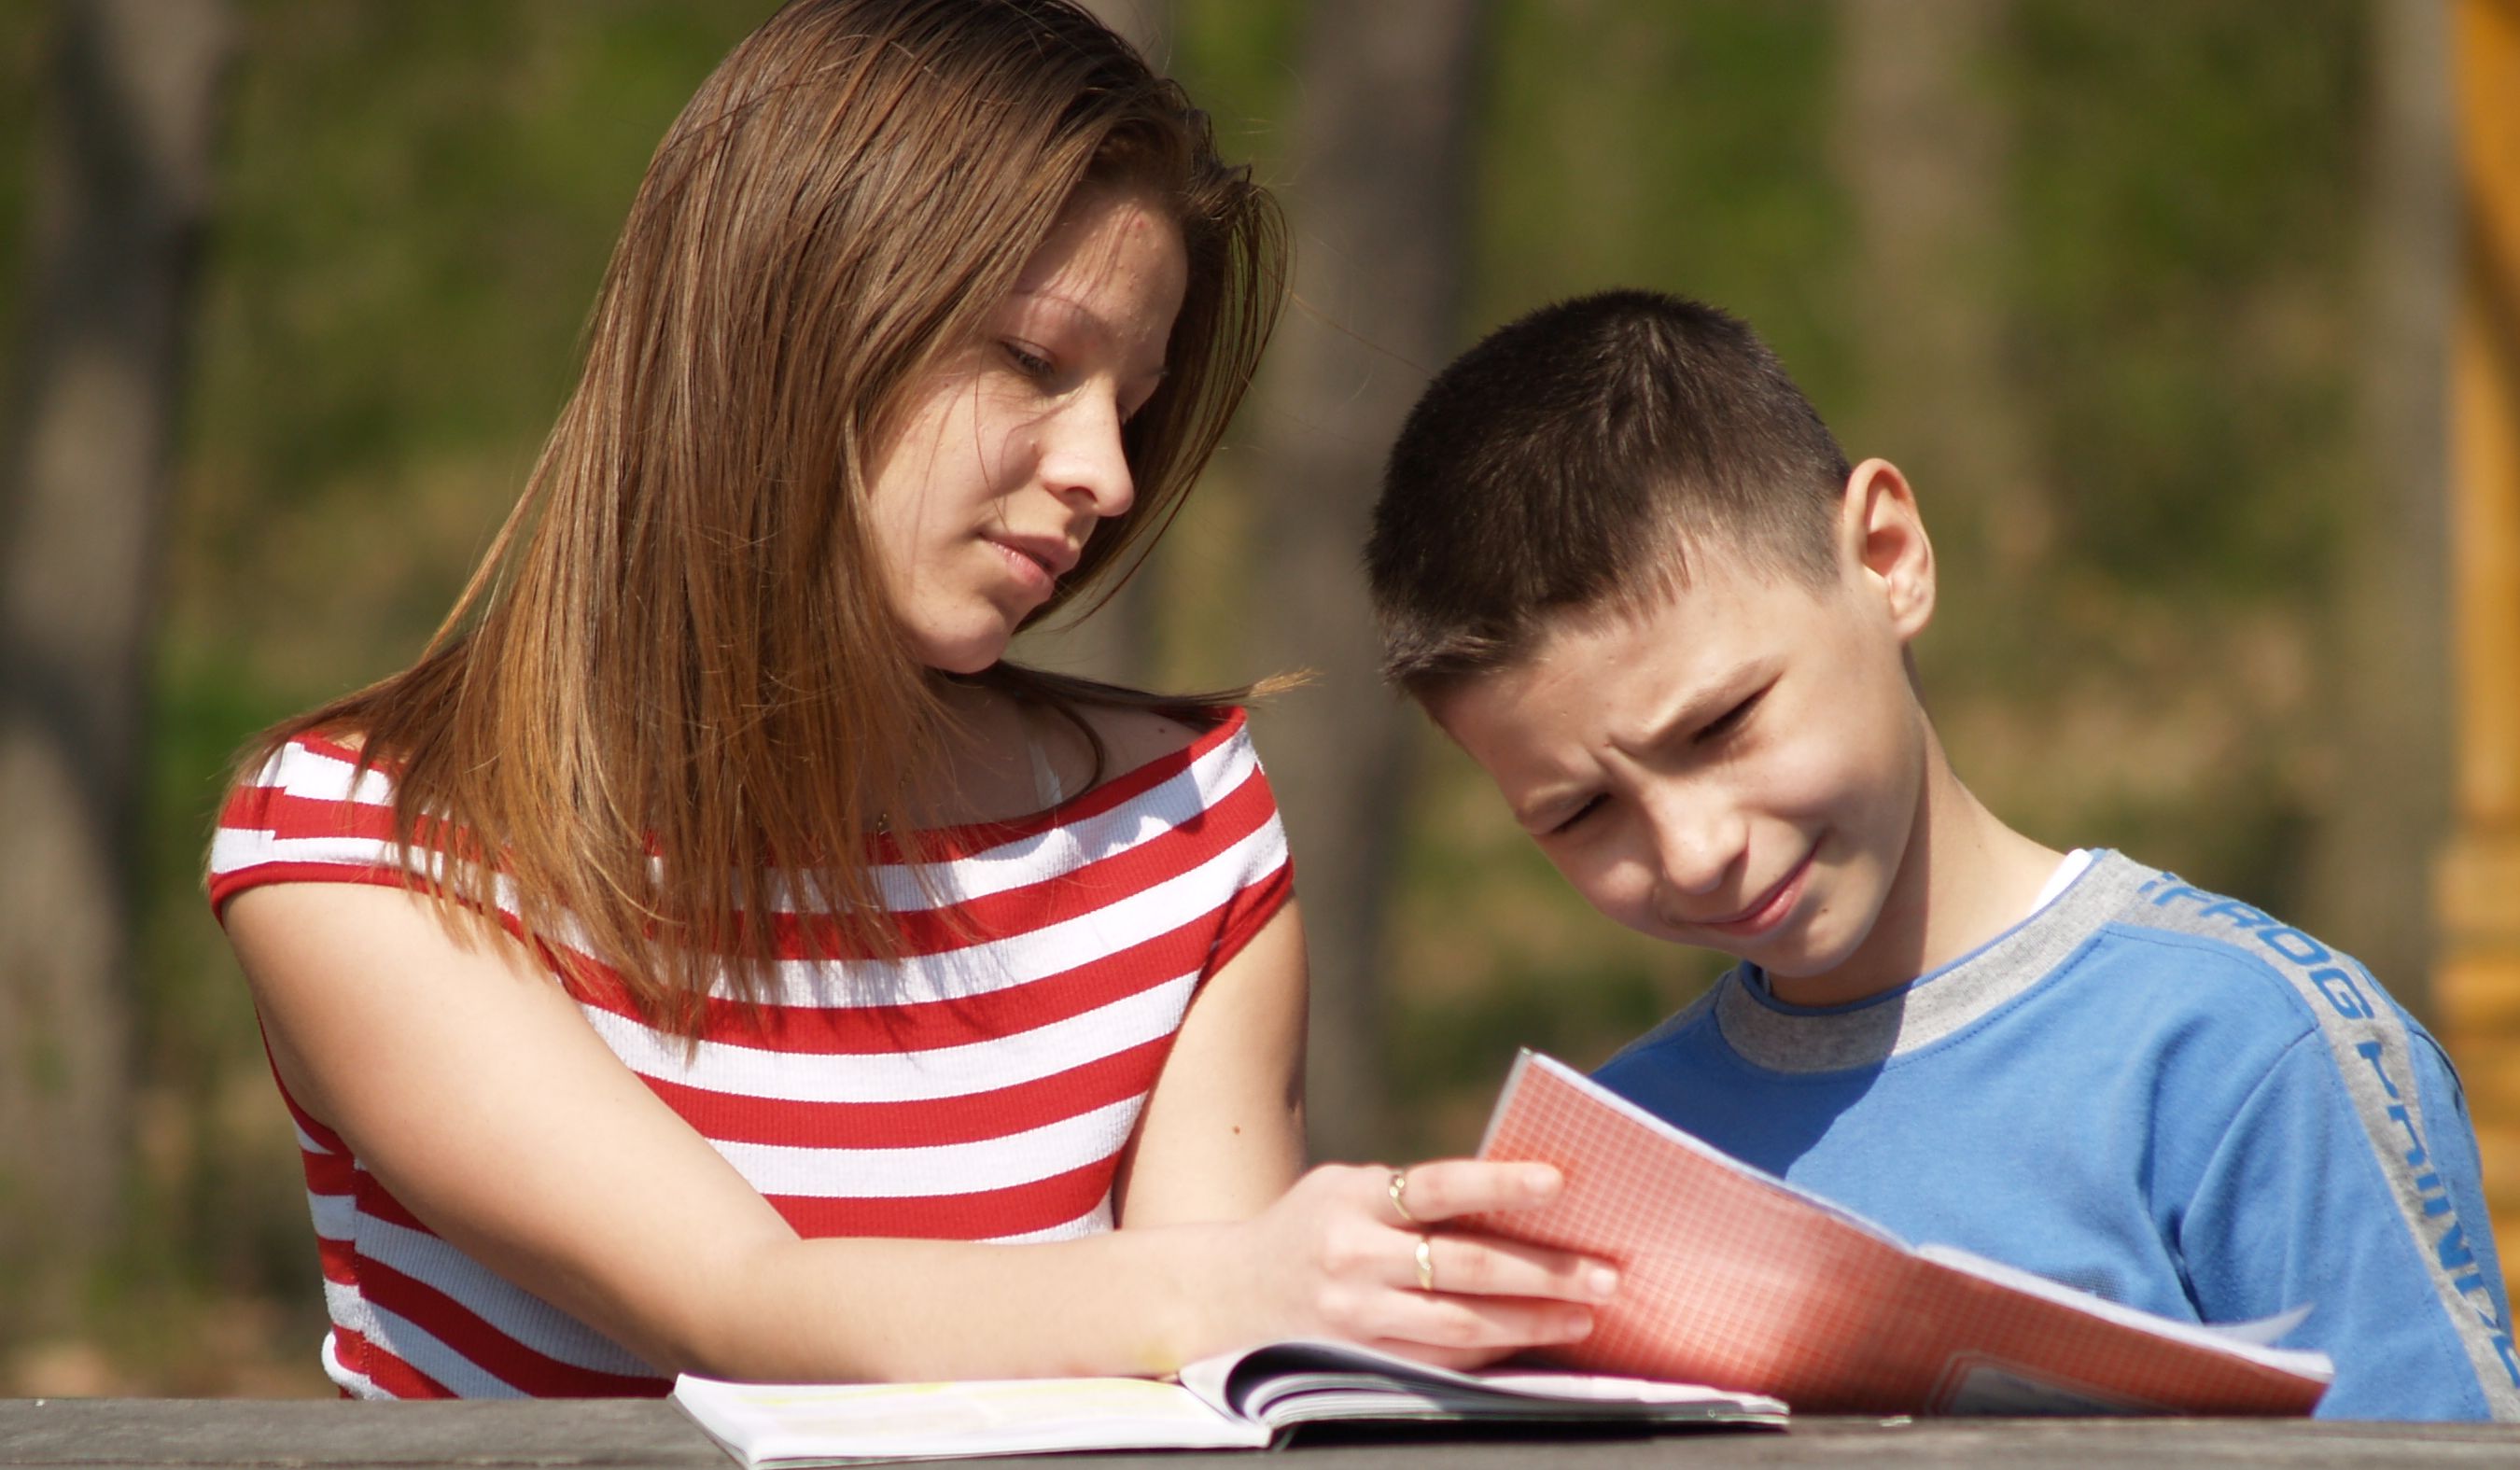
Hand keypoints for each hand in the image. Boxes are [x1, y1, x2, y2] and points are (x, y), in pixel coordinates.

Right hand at [1210, 1160, 1617, 1369]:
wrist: (1231, 1292)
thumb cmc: (1314, 1224)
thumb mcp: (1349, 1189)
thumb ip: (1416, 1195)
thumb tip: (1520, 1202)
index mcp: (1353, 1200)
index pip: (1438, 1188)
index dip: (1499, 1183)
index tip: (1558, 1184)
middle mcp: (1352, 1260)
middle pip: (1464, 1267)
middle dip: (1544, 1271)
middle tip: (1606, 1273)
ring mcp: (1356, 1319)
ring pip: (1460, 1326)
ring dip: (1531, 1321)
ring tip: (1585, 1313)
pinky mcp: (1361, 1362)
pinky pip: (1441, 1360)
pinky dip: (1493, 1352)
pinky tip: (1534, 1340)